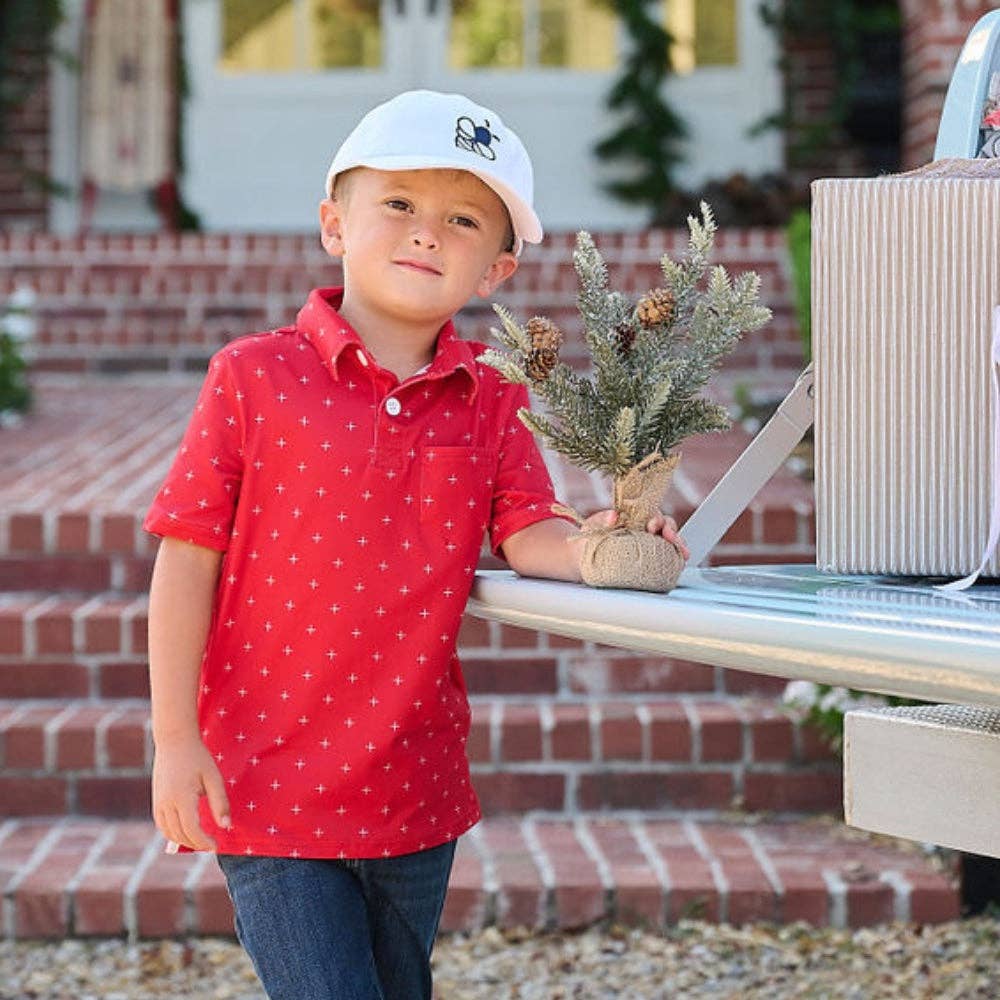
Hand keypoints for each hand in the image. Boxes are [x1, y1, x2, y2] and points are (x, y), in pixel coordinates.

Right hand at [152, 735, 230, 850]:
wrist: (174, 741)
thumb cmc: (198, 758)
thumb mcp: (213, 778)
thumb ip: (220, 803)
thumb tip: (226, 826)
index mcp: (182, 798)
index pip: (191, 830)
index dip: (204, 842)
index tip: (216, 845)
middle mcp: (166, 803)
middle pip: (179, 834)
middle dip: (195, 843)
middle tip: (211, 845)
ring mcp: (158, 803)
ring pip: (168, 832)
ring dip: (183, 841)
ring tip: (200, 841)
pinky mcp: (156, 800)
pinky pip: (162, 824)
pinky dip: (172, 833)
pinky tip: (185, 832)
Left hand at [580, 509, 689, 560]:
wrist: (582, 559)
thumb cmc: (590, 539)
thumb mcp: (593, 526)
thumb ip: (603, 519)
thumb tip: (614, 516)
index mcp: (635, 519)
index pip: (653, 515)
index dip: (657, 519)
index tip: (652, 525)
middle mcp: (645, 531)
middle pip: (666, 527)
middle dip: (671, 531)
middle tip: (669, 537)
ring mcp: (649, 547)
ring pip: (670, 543)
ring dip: (678, 545)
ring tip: (682, 552)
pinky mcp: (650, 564)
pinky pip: (668, 559)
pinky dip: (676, 559)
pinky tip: (680, 563)